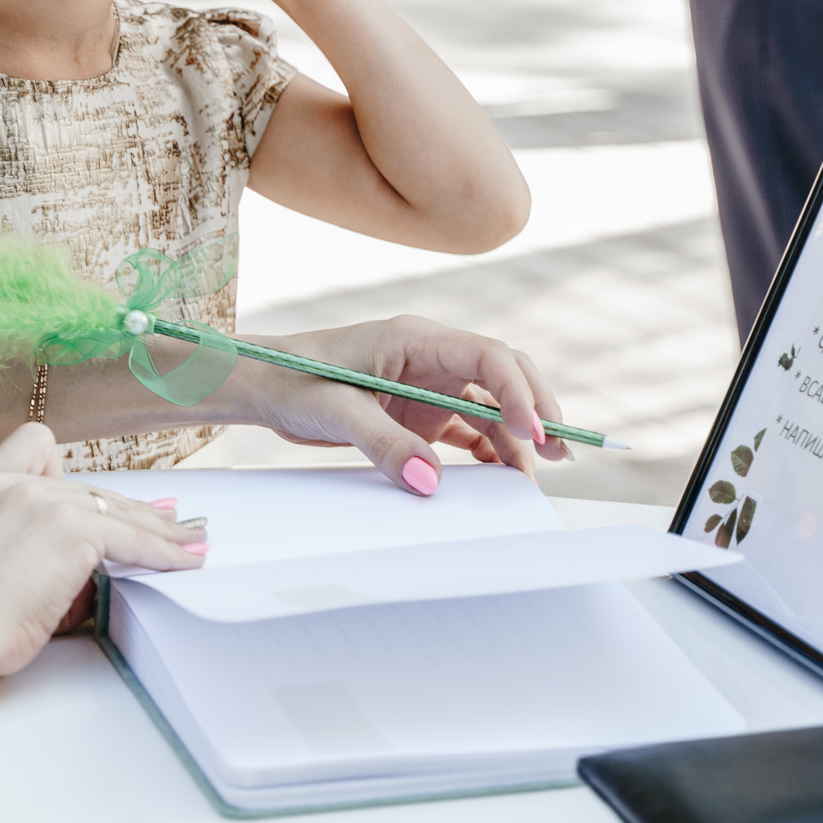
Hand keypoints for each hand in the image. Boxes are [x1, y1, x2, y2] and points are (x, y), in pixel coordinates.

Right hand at [0, 424, 201, 677]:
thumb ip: (15, 548)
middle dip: (128, 510)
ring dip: (157, 529)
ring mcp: (44, 502)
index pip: (34, 442)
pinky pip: (133, 539)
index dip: (64, 470)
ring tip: (190, 541)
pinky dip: (163, 552)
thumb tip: (73, 571)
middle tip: (166, 522)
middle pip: (90, 486)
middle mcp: (13, 485)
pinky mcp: (74, 529)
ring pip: (118, 508)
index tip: (87, 498)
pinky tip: (183, 561)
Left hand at [229, 314, 569, 490]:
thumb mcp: (335, 411)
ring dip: (515, 438)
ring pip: (491, 406)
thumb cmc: (291, 380)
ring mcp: (428, 383)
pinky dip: (487, 451)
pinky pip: (467, 428)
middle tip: (561, 451)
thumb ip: (383, 444)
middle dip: (536, 410)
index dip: (519, 392)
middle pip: (504, 375)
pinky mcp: (419, 409)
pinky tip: (499, 476)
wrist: (261, 385)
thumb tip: (429, 484)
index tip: (533, 433)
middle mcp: (431, 356)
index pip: (488, 356)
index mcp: (416, 338)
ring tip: (534, 476)